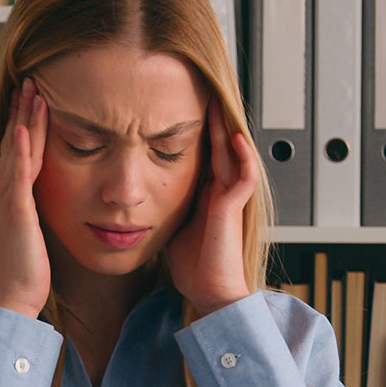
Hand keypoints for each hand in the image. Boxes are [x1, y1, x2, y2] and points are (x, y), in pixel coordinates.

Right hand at [0, 78, 50, 318]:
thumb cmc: (28, 273)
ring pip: (16, 151)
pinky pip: (18, 174)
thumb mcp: (35, 236)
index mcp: (11, 199)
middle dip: (21, 111)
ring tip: (31, 91)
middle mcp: (5, 194)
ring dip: (23, 119)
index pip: (17, 153)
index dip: (22, 125)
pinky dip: (19, 149)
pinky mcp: (16, 211)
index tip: (32, 100)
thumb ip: (37, 216)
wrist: (14, 296)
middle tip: (30, 82)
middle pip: (13, 143)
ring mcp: (9, 200)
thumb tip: (45, 208)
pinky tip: (21, 129)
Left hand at [166, 98, 258, 317]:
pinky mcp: (234, 210)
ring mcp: (229, 200)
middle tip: (202, 92)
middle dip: (211, 122)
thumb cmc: (194, 269)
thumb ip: (165, 209)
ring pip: (233, 155)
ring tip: (218, 103)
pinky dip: (242, 158)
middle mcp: (220, 193)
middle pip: (218, 148)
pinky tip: (235, 138)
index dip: (196, 133)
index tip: (181, 111)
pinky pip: (244, 178)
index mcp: (206, 196)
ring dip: (226, 129)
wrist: (210, 294)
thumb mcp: (172, 228)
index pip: (203, 155)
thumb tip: (142, 198)